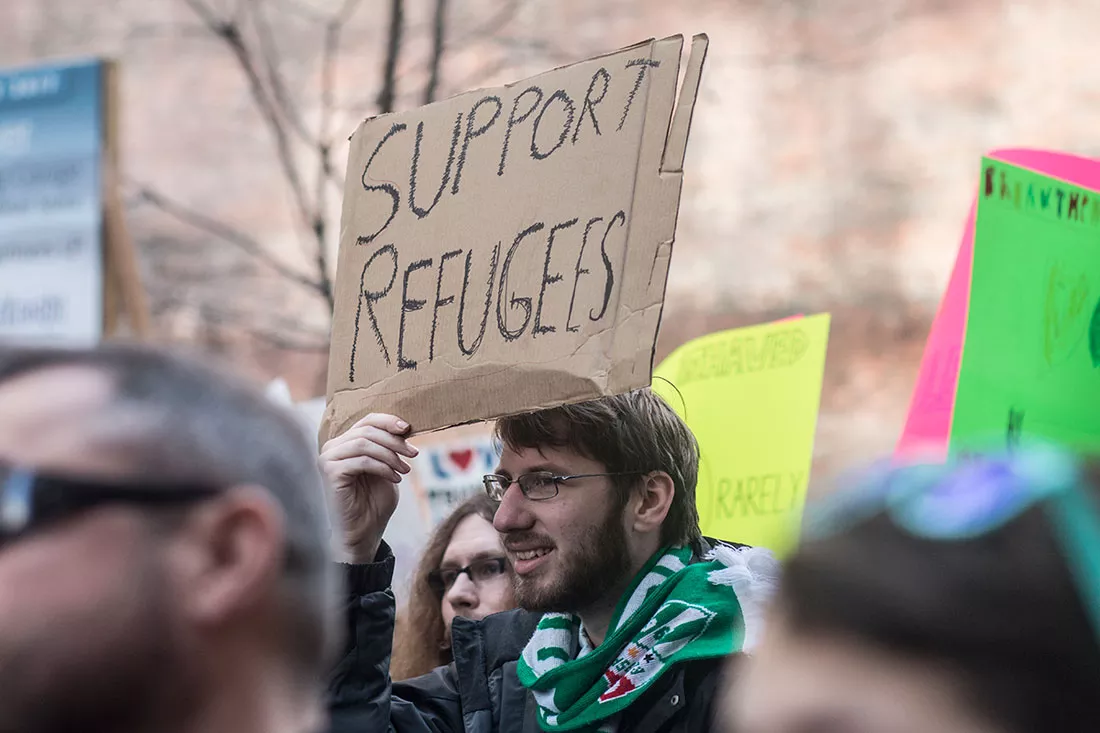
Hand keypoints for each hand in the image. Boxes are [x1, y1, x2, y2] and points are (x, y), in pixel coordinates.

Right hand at [319, 413, 417, 562]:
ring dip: (391, 455)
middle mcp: (332, 447)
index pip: (367, 420)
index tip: (409, 429)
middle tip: (414, 453)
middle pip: (368, 430)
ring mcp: (328, 459)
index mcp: (345, 443)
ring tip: (405, 470)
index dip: (389, 421)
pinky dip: (383, 467)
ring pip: (365, 443)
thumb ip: (389, 447)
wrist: (363, 533)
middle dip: (395, 441)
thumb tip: (403, 426)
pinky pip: (362, 460)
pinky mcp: (330, 472)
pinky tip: (395, 479)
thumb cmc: (374, 502)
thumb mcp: (387, 468)